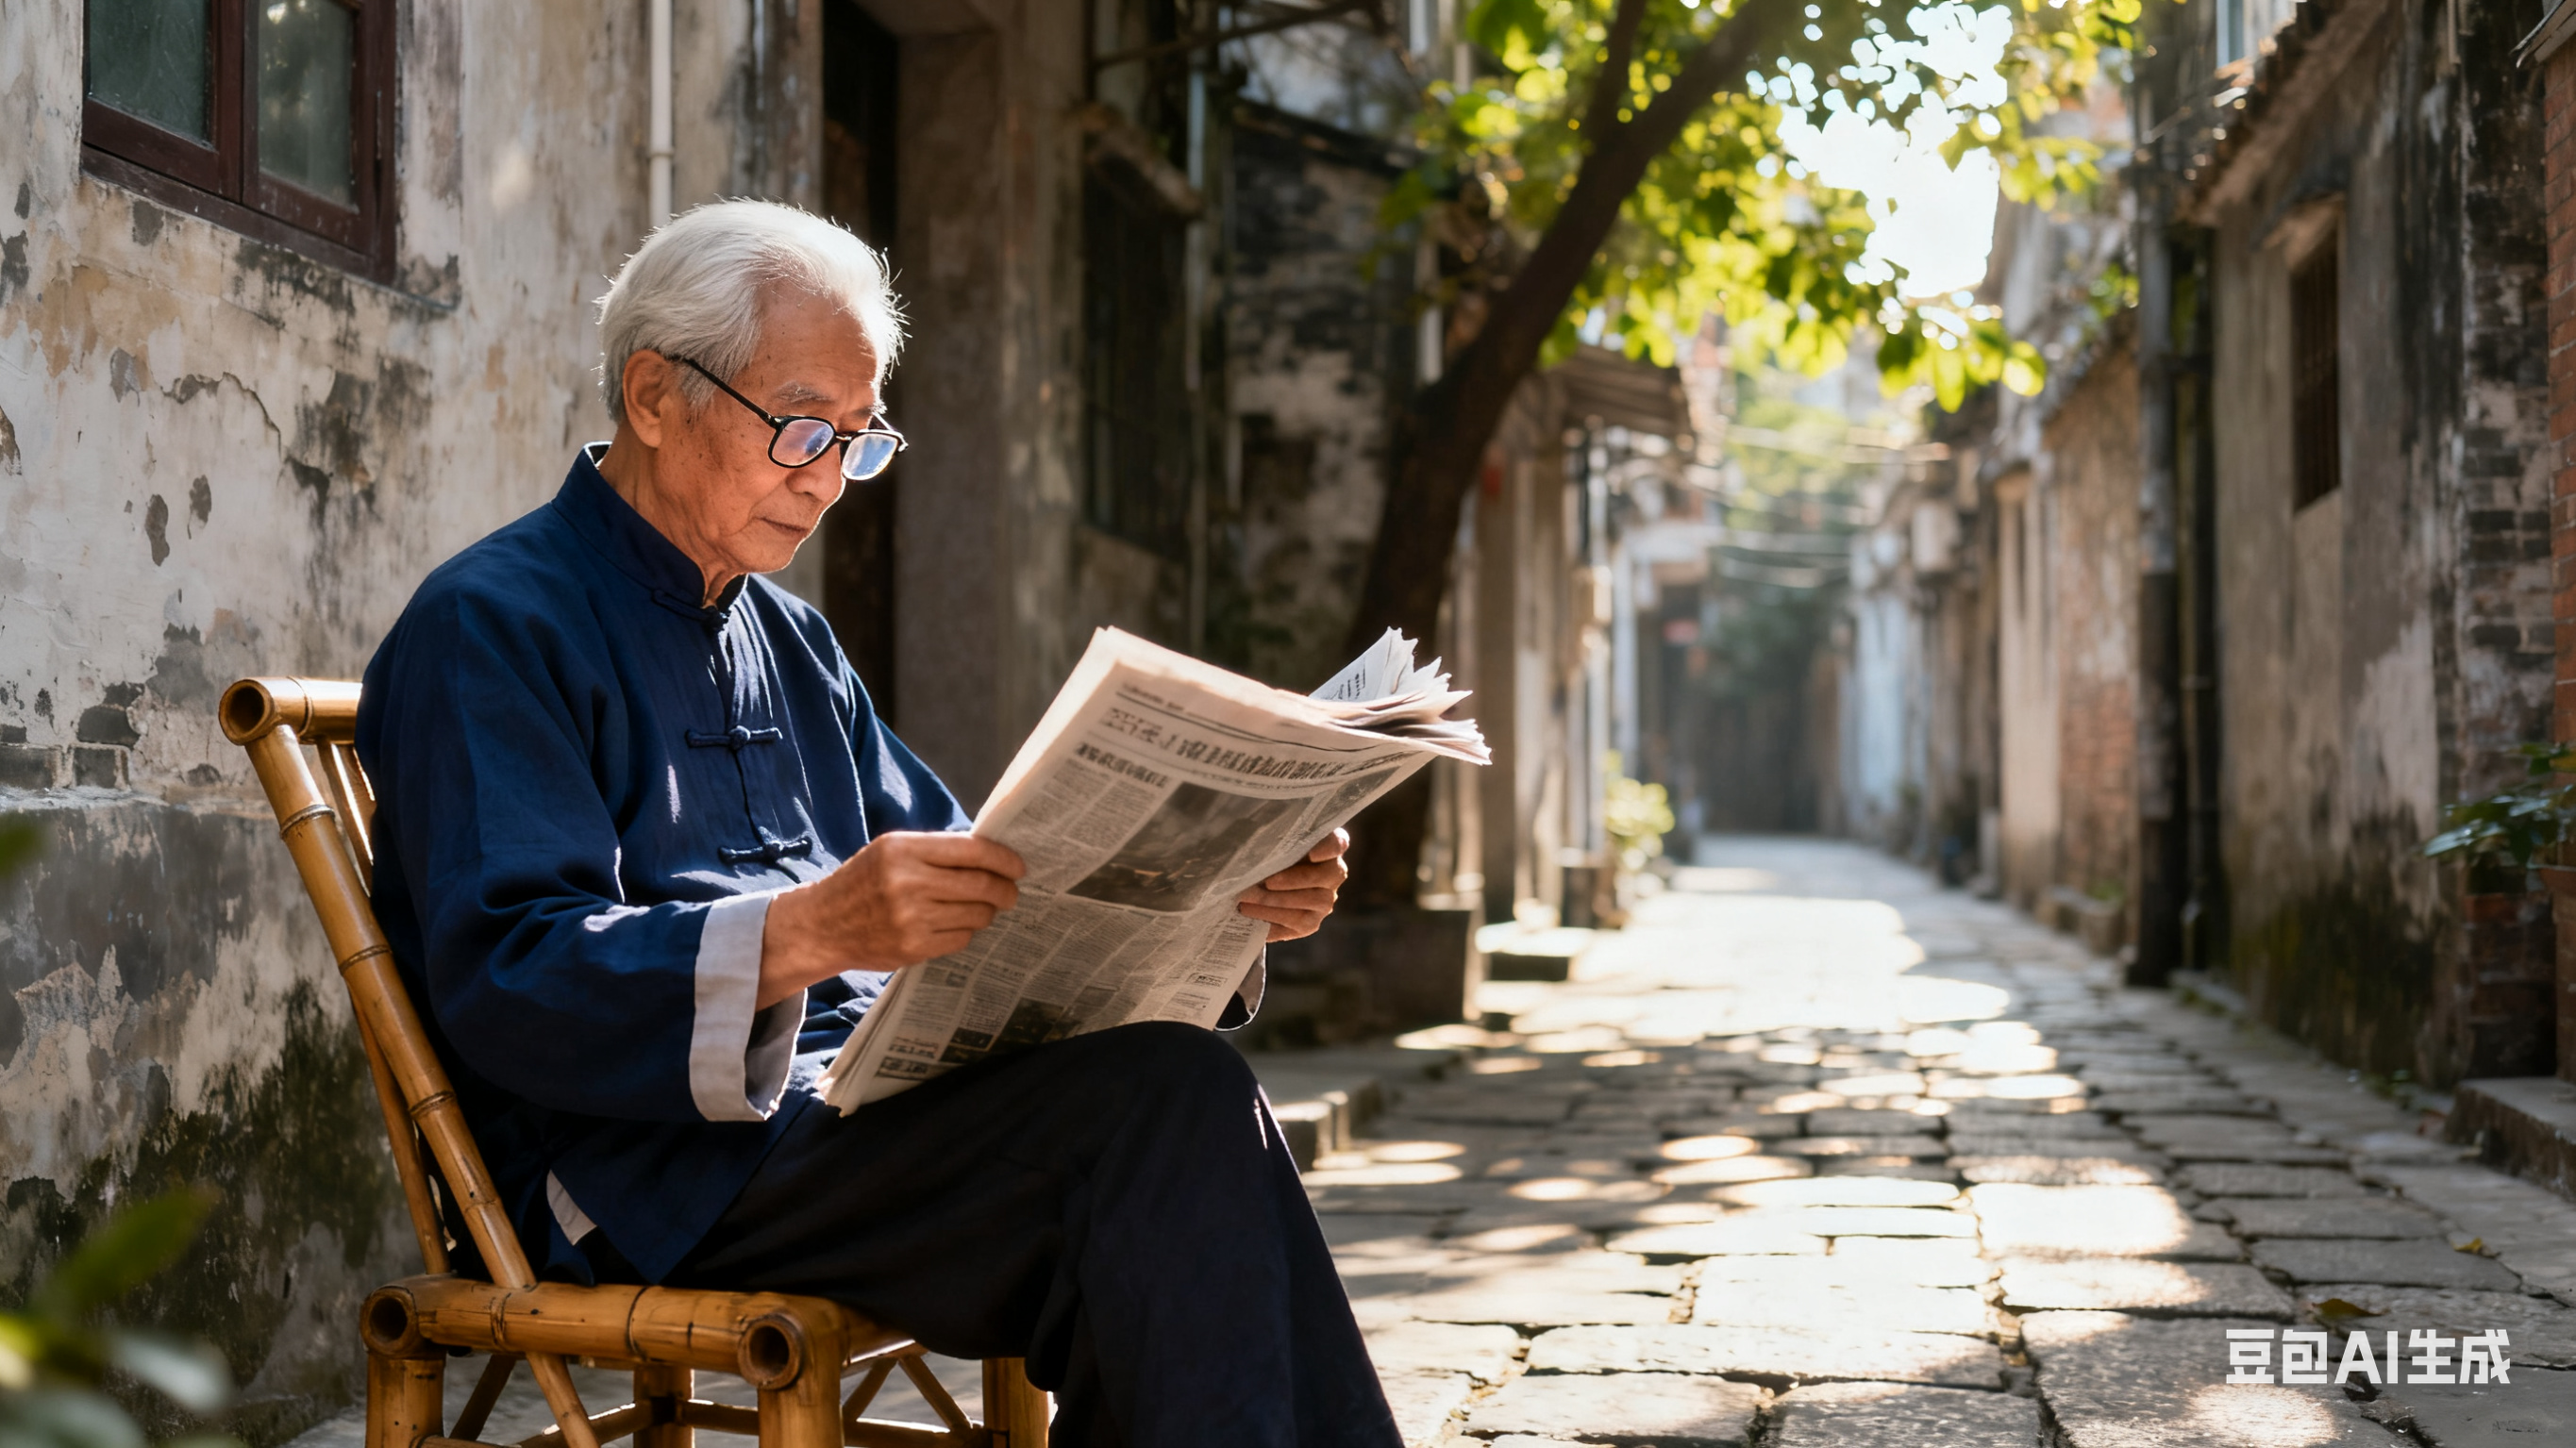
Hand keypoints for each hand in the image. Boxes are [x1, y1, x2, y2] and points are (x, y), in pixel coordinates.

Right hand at [758, 832, 1025, 1006]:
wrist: (822, 925)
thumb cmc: (863, 882)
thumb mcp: (890, 851)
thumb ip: (935, 851)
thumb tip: (990, 854)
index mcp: (904, 849)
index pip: (972, 850)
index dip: (1004, 859)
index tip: (1019, 867)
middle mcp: (907, 881)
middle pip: (982, 885)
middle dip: (1005, 891)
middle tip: (1010, 894)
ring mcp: (910, 917)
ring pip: (976, 914)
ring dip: (985, 912)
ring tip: (978, 908)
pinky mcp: (912, 947)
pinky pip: (961, 938)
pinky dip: (965, 931)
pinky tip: (953, 924)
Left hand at [1237, 828, 1349, 942]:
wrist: (1252, 886)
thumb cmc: (1263, 856)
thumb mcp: (1267, 843)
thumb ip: (1272, 841)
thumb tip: (1258, 849)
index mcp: (1325, 845)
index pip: (1337, 842)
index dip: (1328, 848)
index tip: (1313, 853)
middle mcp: (1333, 873)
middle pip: (1328, 875)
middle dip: (1296, 879)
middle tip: (1268, 882)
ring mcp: (1324, 900)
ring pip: (1316, 901)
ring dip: (1280, 901)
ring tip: (1249, 899)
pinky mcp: (1310, 923)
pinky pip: (1298, 924)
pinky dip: (1271, 918)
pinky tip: (1250, 912)